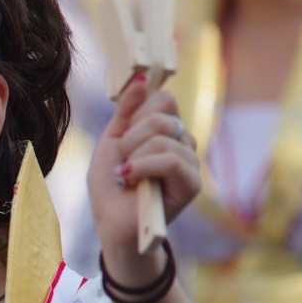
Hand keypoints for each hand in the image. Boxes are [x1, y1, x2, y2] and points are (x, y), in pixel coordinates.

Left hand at [87, 76, 200, 256]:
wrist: (110, 222)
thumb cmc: (109, 185)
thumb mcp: (111, 140)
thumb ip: (126, 111)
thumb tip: (142, 80)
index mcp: (166, 132)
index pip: (164, 99)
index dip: (138, 113)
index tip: (123, 138)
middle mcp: (182, 144)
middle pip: (163, 115)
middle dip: (132, 138)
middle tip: (122, 162)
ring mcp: (190, 164)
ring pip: (164, 138)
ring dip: (134, 157)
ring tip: (125, 176)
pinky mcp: (192, 185)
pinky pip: (171, 160)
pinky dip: (143, 167)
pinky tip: (130, 179)